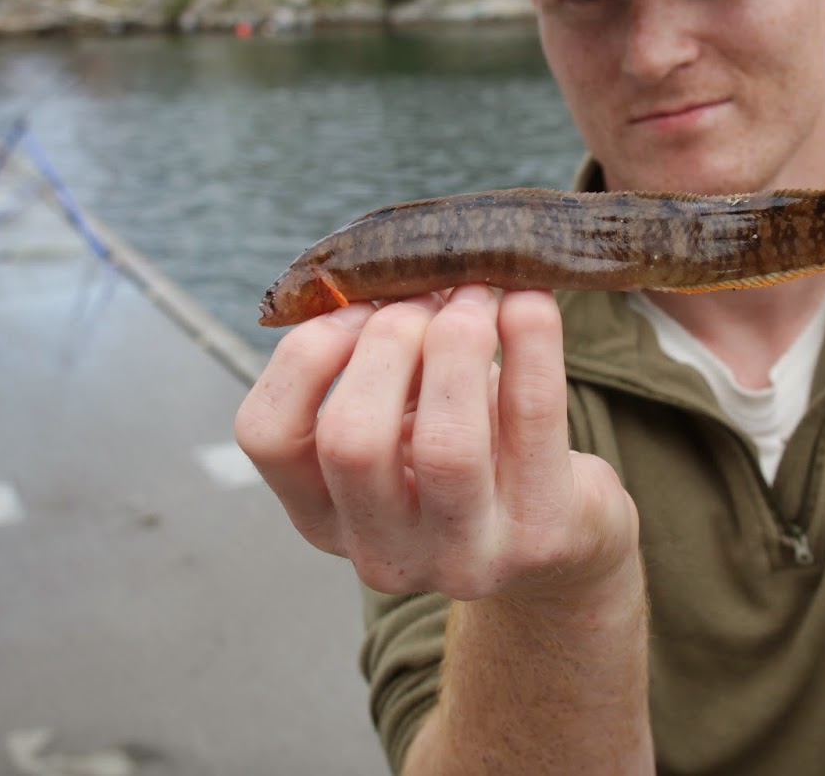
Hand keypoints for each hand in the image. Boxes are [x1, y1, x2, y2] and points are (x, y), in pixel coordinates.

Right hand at [235, 285, 638, 602]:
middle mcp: (381, 551)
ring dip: (459, 342)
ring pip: (448, 445)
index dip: (305, 353)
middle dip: (388, 343)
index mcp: (323, 514)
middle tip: (428, 297)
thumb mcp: (401, 419)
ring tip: (477, 297)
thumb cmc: (465, 453)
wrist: (558, 538)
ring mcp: (464, 558)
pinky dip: (532, 342)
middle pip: (352, 440)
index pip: (267, 435)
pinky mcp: (542, 538)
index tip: (356, 306)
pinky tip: (531, 301)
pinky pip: (534, 421)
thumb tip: (390, 266)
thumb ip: (377, 359)